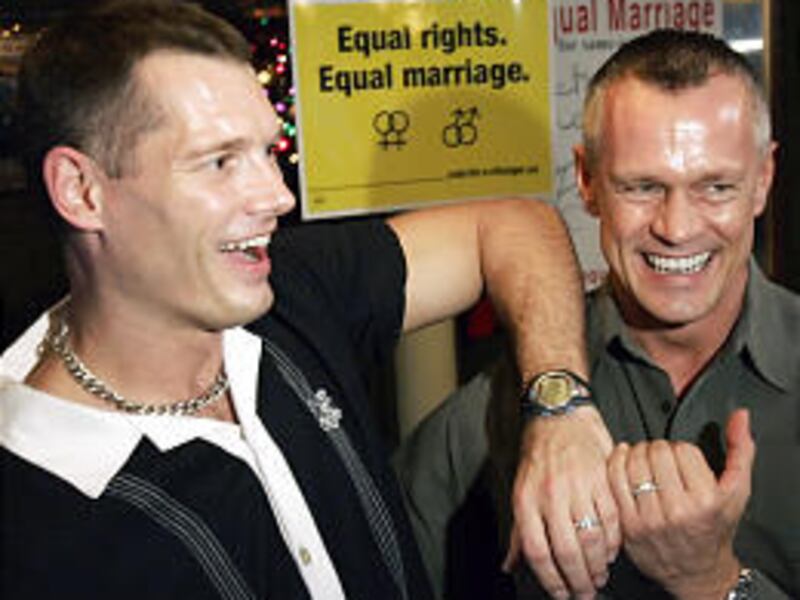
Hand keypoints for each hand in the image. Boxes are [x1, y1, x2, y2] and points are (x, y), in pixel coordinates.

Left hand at [503, 406, 617, 599]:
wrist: (558, 412)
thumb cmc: (537, 454)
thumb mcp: (520, 489)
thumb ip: (518, 531)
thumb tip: (509, 565)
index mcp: (526, 499)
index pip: (537, 551)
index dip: (550, 580)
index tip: (561, 594)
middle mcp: (550, 494)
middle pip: (567, 551)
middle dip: (579, 581)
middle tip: (585, 594)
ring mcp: (577, 485)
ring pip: (592, 539)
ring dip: (598, 566)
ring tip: (599, 576)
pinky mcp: (601, 477)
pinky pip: (612, 518)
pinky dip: (614, 541)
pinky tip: (612, 551)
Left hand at [607, 409, 754, 599]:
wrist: (696, 570)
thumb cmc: (716, 526)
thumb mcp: (737, 491)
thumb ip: (741, 450)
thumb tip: (740, 415)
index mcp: (706, 500)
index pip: (683, 449)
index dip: (681, 448)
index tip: (681, 458)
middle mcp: (678, 510)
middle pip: (656, 452)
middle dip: (658, 448)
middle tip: (660, 457)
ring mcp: (650, 519)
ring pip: (634, 462)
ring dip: (636, 452)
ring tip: (643, 457)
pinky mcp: (628, 524)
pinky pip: (614, 479)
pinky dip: (615, 461)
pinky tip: (622, 457)